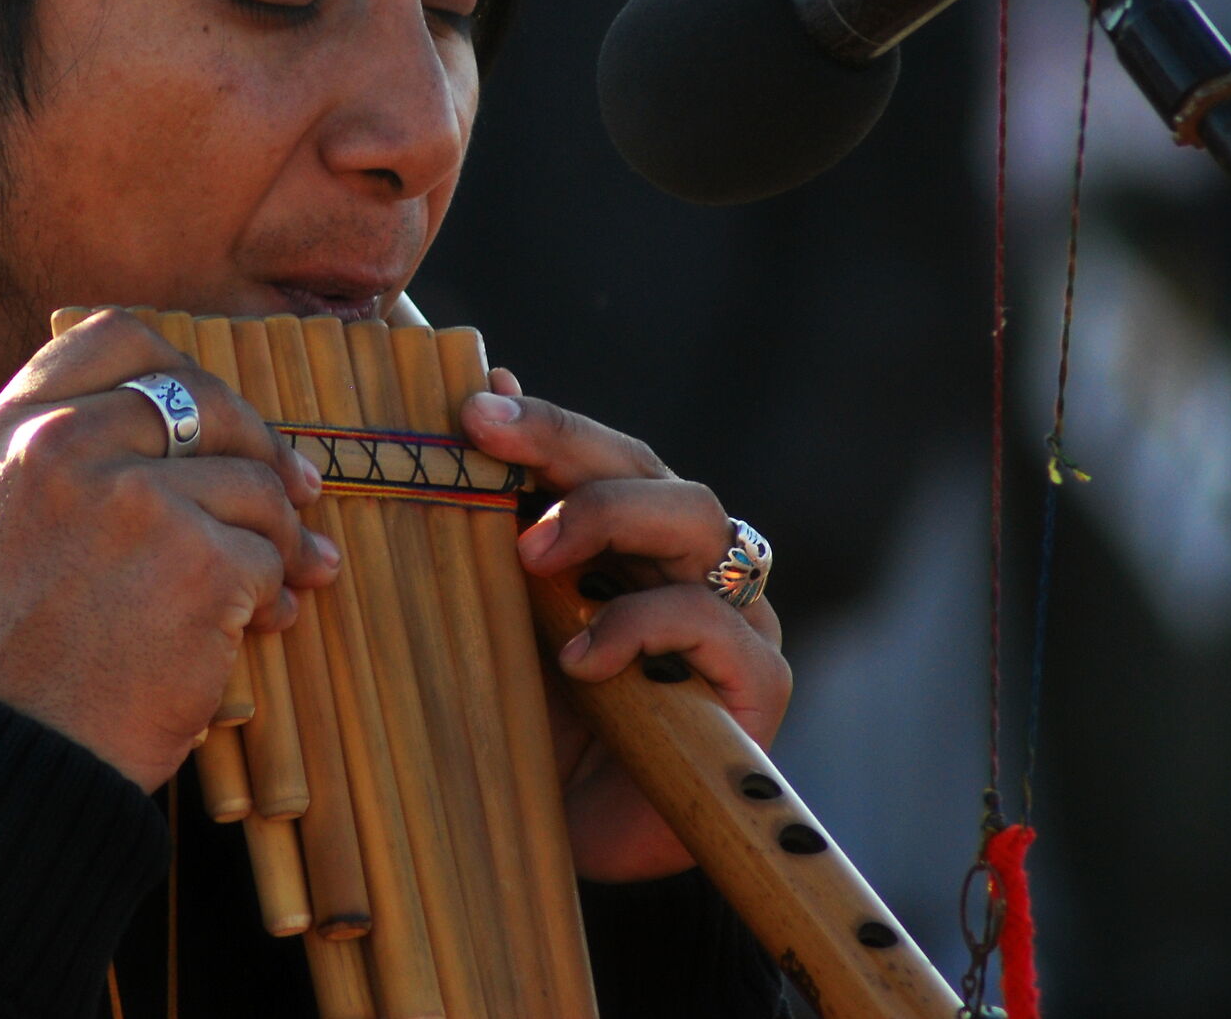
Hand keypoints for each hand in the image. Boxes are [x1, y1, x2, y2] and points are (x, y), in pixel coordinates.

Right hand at [0, 310, 340, 791]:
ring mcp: (132, 498)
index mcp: (10, 432)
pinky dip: (275, 593)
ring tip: (278, 578)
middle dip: (258, 445)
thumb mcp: (9, 517)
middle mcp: (61, 447)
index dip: (182, 368)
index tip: (213, 416)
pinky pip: (268, 552)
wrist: (29, 754)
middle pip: (200, 398)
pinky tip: (258, 624)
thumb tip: (200, 404)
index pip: (116, 338)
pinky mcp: (195, 559)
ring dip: (281, 533)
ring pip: (250, 479)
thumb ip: (72, 446)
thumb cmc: (26, 649)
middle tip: (296, 490)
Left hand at [460, 369, 789, 882]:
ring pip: (697, 518)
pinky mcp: (758, 685)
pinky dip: (640, 627)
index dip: (544, 423)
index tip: (472, 408)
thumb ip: (498, 513)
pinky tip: (579, 659)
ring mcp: (734, 618)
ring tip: (528, 556)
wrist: (571, 841)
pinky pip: (714, 625)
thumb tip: (487, 389)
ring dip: (605, 518)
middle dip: (569, 445)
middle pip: (654, 468)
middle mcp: (692, 563)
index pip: (604, 454)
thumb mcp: (500, 611)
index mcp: (634, 538)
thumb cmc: (535, 719)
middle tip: (489, 445)